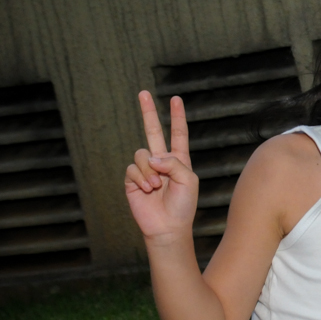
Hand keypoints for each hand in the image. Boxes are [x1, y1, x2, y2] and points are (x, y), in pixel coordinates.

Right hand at [124, 92, 199, 242]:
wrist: (168, 226)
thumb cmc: (183, 205)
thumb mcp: (188, 180)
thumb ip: (173, 163)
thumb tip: (151, 157)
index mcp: (178, 159)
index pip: (178, 133)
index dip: (176, 117)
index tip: (175, 99)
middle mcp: (161, 161)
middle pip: (152, 131)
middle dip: (148, 112)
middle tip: (143, 93)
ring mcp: (145, 169)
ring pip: (141, 154)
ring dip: (149, 171)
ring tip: (157, 186)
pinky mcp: (132, 180)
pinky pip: (132, 168)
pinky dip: (141, 179)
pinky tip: (147, 190)